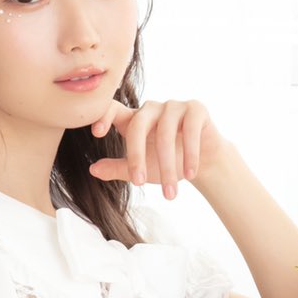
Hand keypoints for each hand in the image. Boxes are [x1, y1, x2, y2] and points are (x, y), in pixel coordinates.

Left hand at [86, 98, 226, 199]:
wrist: (204, 162)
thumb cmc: (170, 162)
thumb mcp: (142, 168)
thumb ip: (119, 168)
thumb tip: (92, 170)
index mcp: (134, 118)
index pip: (112, 109)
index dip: (103, 117)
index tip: (96, 134)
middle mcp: (151, 108)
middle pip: (138, 126)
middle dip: (137, 156)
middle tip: (139, 182)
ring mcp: (174, 106)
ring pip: (165, 133)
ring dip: (168, 166)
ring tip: (170, 192)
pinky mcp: (196, 109)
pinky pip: (190, 130)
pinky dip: (190, 154)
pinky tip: (190, 174)